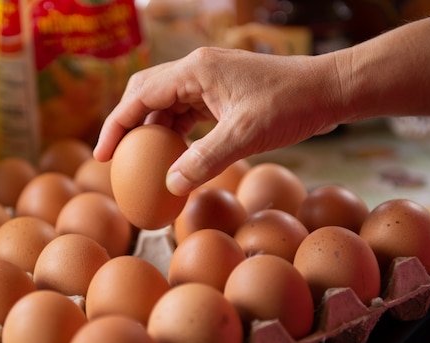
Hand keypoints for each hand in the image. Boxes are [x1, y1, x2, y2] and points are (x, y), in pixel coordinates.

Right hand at [94, 47, 338, 195]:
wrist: (327, 90)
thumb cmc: (290, 105)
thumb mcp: (245, 135)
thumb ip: (205, 160)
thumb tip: (170, 185)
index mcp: (195, 70)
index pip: (139, 96)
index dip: (116, 125)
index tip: (102, 155)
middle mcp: (196, 70)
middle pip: (144, 94)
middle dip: (126, 125)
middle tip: (114, 158)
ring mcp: (209, 79)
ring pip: (165, 103)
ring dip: (151, 131)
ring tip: (142, 162)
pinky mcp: (220, 92)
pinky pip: (186, 111)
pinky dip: (175, 132)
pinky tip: (174, 154)